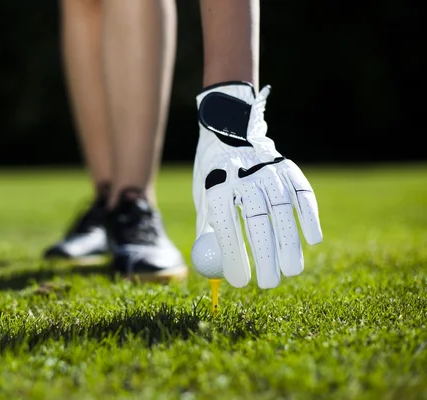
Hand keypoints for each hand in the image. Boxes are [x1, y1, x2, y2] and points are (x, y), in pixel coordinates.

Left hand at [191, 82, 321, 288]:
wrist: (228, 128)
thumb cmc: (213, 173)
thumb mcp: (203, 197)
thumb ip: (210, 228)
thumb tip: (217, 268)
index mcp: (216, 185)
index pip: (226, 225)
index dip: (234, 255)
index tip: (240, 282)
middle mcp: (243, 176)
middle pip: (256, 220)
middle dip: (264, 256)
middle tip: (268, 283)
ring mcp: (267, 169)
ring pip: (282, 210)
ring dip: (289, 242)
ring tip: (291, 271)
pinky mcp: (286, 166)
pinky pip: (302, 192)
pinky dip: (309, 216)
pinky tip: (313, 240)